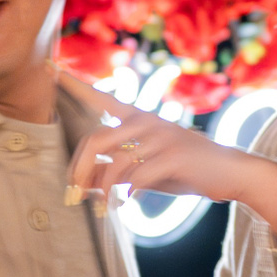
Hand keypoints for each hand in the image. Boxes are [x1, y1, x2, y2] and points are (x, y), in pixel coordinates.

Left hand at [58, 74, 276, 229]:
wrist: (228, 173)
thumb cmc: (183, 170)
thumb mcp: (144, 170)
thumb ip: (114, 172)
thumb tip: (83, 184)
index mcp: (138, 119)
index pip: (101, 98)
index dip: (74, 84)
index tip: (48, 67)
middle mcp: (147, 122)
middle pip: (95, 140)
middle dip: (78, 170)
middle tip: (72, 196)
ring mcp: (161, 137)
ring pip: (114, 163)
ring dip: (102, 191)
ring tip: (102, 209)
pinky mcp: (173, 157)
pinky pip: (137, 178)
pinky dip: (127, 195)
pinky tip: (126, 205)